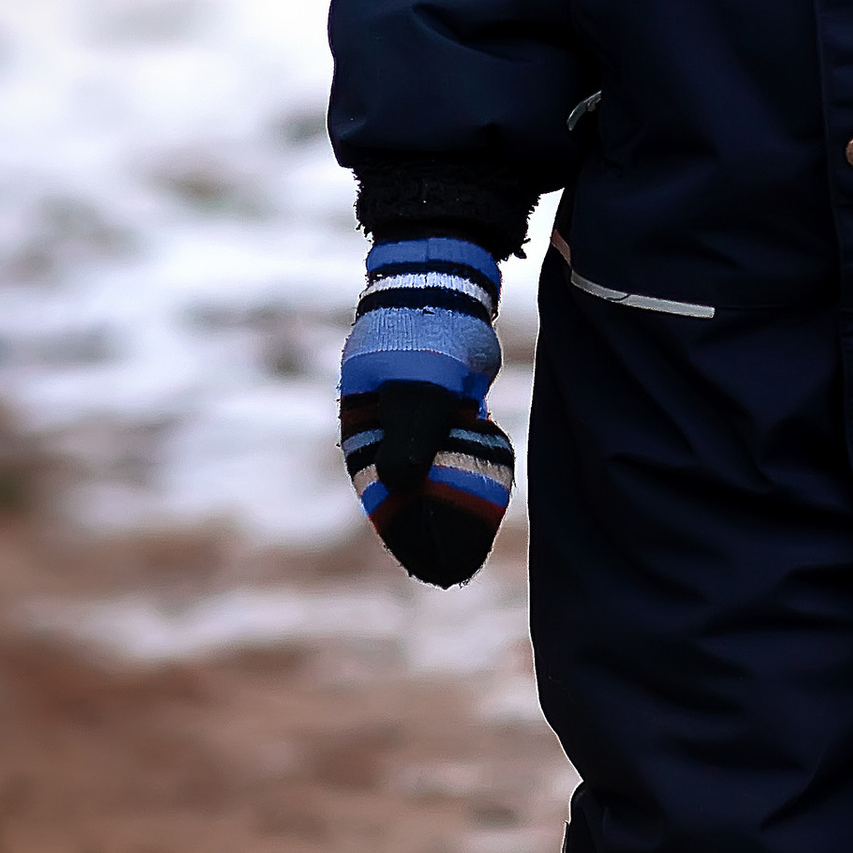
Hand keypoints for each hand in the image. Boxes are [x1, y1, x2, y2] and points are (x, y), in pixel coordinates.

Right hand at [336, 237, 513, 587]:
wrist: (445, 284)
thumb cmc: (423, 333)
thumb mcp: (419, 386)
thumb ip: (414, 433)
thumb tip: (401, 482)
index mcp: (366, 425)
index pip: (381, 492)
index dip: (403, 530)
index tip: (427, 564)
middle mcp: (386, 425)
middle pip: (407, 489)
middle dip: (430, 526)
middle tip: (454, 568)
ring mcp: (416, 414)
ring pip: (434, 472)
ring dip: (451, 504)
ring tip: (472, 545)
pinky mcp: (445, 404)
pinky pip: (455, 450)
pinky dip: (468, 472)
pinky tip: (487, 496)